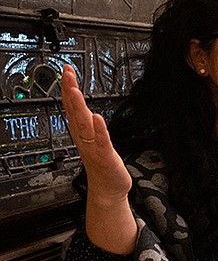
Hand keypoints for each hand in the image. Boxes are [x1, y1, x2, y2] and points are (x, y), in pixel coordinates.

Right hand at [60, 63, 136, 253]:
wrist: (108, 189)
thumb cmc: (102, 165)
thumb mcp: (95, 140)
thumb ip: (89, 125)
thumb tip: (85, 109)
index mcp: (82, 133)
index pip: (73, 107)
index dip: (69, 88)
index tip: (67, 71)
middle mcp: (85, 138)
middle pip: (74, 111)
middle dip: (70, 91)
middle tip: (67, 73)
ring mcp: (94, 147)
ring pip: (84, 124)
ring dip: (79, 107)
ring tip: (75, 90)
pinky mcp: (105, 156)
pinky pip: (101, 142)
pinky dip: (99, 130)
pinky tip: (96, 118)